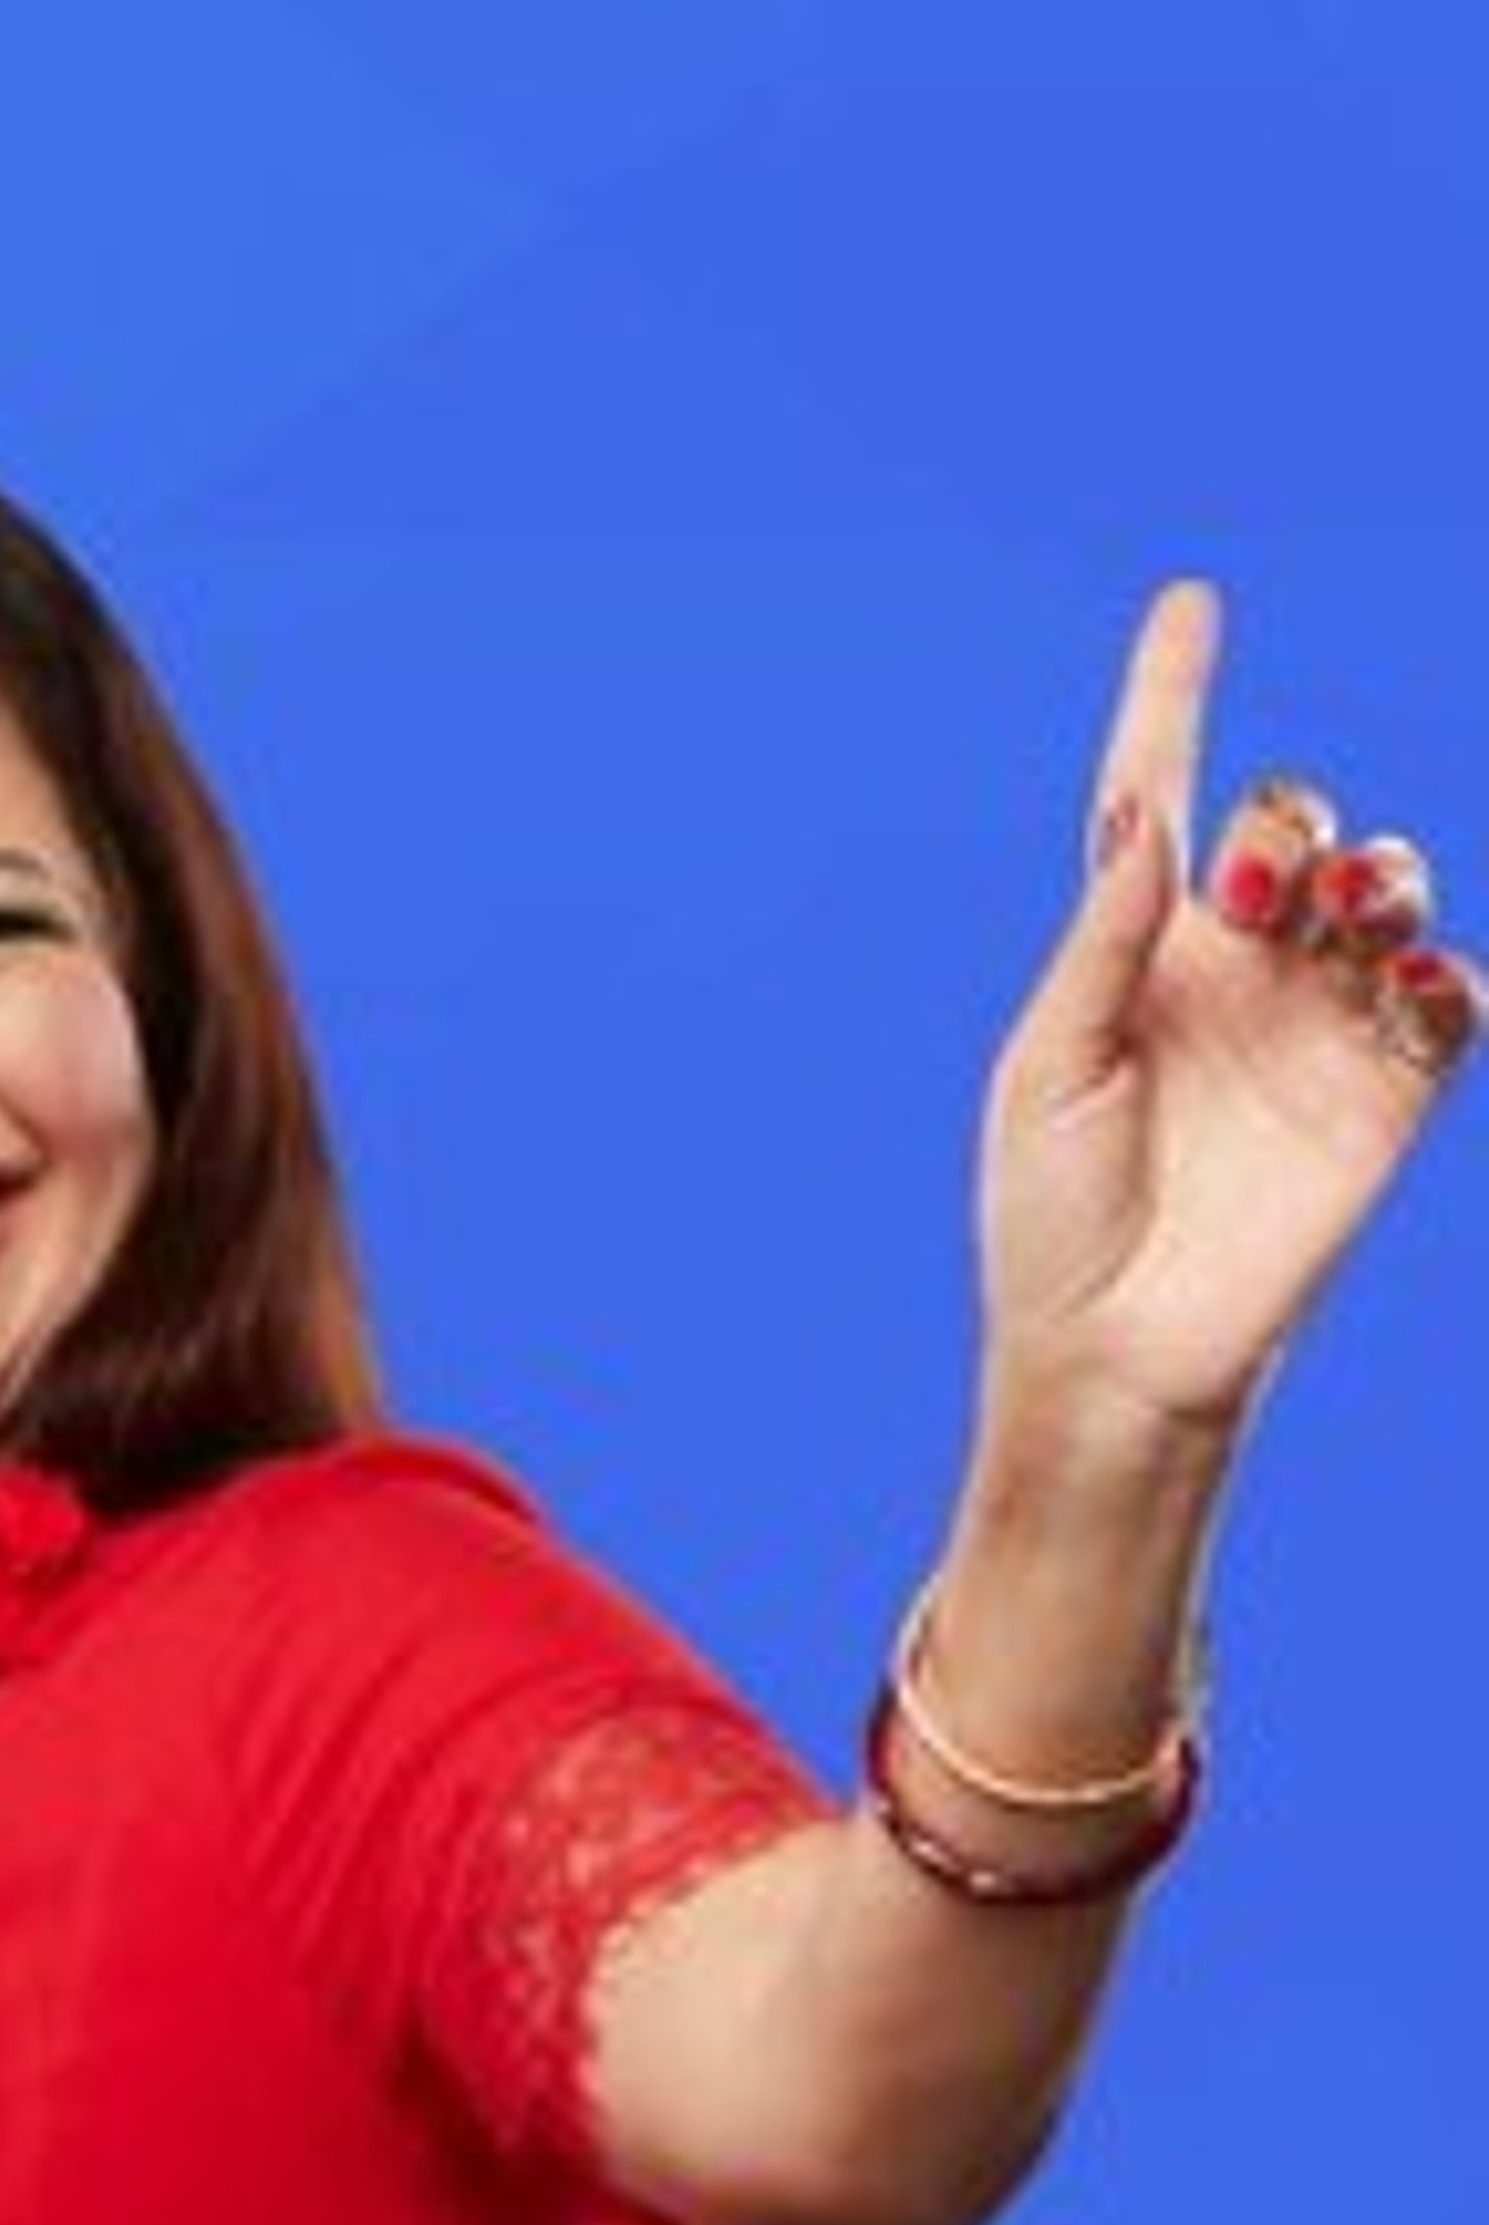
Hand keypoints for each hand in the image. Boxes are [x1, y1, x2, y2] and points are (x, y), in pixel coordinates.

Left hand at [977, 580, 1479, 1456]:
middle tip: (1258, 894)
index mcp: (1135, 957)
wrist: (1117, 1351)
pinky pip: (1448, 998)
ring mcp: (1316, 1028)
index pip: (1161, 798)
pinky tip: (1411, 977)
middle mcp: (1234, 975)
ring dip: (1378, 874)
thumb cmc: (1050, 1219)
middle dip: (1293, 827)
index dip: (1173, 698)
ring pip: (1386, 888)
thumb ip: (1101, 943)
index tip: (1190, 603)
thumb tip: (1147, 817)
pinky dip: (1445, 971)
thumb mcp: (1046, 1072)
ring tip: (1350, 913)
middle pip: (1296, 826)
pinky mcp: (1386, 1094)